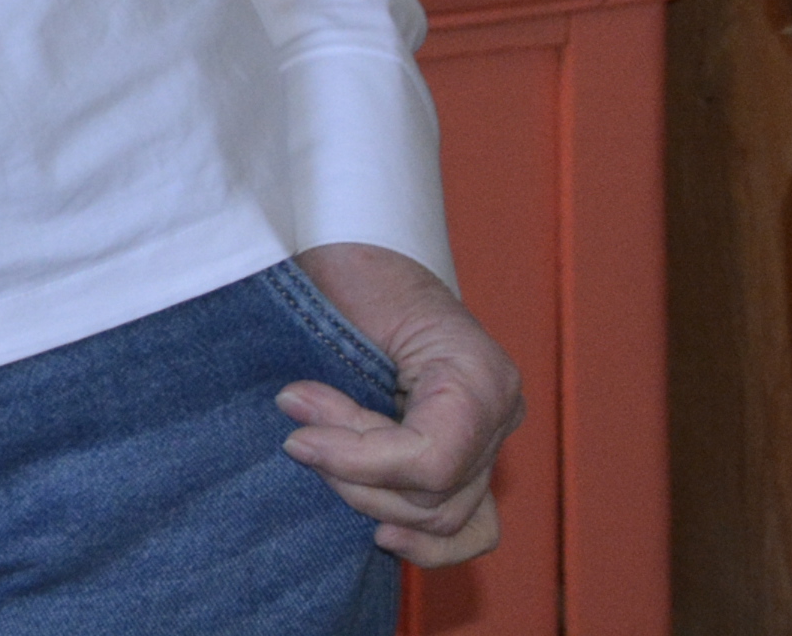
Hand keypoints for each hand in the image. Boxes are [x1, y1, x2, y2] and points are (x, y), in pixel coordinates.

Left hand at [283, 241, 521, 565]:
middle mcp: (497, 414)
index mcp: (478, 374)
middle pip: (433, 495)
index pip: (432, 459)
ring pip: (442, 517)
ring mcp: (488, 440)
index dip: (357, 458)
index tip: (294, 436)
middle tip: (297, 432)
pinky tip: (381, 535)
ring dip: (369, 496)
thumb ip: (333, 372)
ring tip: (320, 456)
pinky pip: (470, 525)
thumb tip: (294, 417)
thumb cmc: (355, 268)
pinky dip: (430, 542)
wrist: (364, 250)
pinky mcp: (466, 457)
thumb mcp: (343, 307)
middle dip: (354, 473)